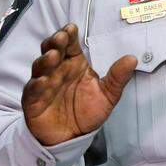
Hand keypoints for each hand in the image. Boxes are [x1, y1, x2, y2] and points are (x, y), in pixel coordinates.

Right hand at [22, 23, 136, 146]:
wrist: (73, 137)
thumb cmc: (87, 111)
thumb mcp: (108, 95)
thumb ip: (118, 77)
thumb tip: (132, 59)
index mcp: (73, 63)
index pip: (69, 44)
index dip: (68, 35)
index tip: (71, 28)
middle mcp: (57, 69)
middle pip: (51, 50)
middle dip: (54, 42)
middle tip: (60, 38)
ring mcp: (43, 83)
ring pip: (40, 67)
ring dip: (45, 60)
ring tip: (53, 56)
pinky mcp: (33, 100)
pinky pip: (33, 91)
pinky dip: (37, 85)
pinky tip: (43, 82)